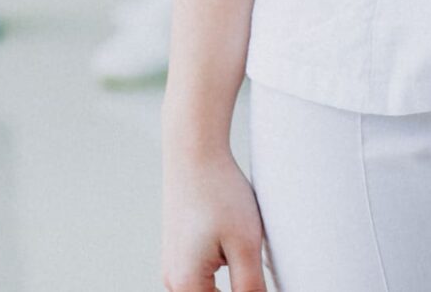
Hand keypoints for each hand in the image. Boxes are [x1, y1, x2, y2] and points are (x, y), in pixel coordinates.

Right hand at [161, 149, 267, 291]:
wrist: (194, 152)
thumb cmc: (219, 192)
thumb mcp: (245, 245)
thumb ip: (251, 289)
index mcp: (186, 285)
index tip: (258, 280)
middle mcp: (173, 282)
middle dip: (241, 291)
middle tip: (254, 262)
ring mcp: (174, 267)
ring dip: (233, 286)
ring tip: (249, 258)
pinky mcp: (181, 254)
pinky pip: (205, 279)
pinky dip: (224, 275)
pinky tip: (237, 251)